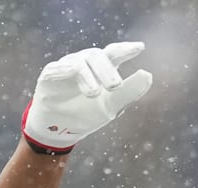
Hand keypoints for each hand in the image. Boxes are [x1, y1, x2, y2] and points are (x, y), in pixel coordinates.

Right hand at [22, 42, 152, 153]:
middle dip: (107, 70)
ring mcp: (66, 67)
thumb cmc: (88, 113)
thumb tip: (148, 74)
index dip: (126, 50)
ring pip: (78, 63)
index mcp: (102, 67)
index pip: (114, 54)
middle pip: (97, 57)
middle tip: (115, 86)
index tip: (140, 48)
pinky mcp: (48, 75)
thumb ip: (130, 91)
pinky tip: (70, 70)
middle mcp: (85, 62)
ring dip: (88, 76)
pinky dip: (62, 69)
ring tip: (94, 93)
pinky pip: (54, 68)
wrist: (61, 129)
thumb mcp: (113, 105)